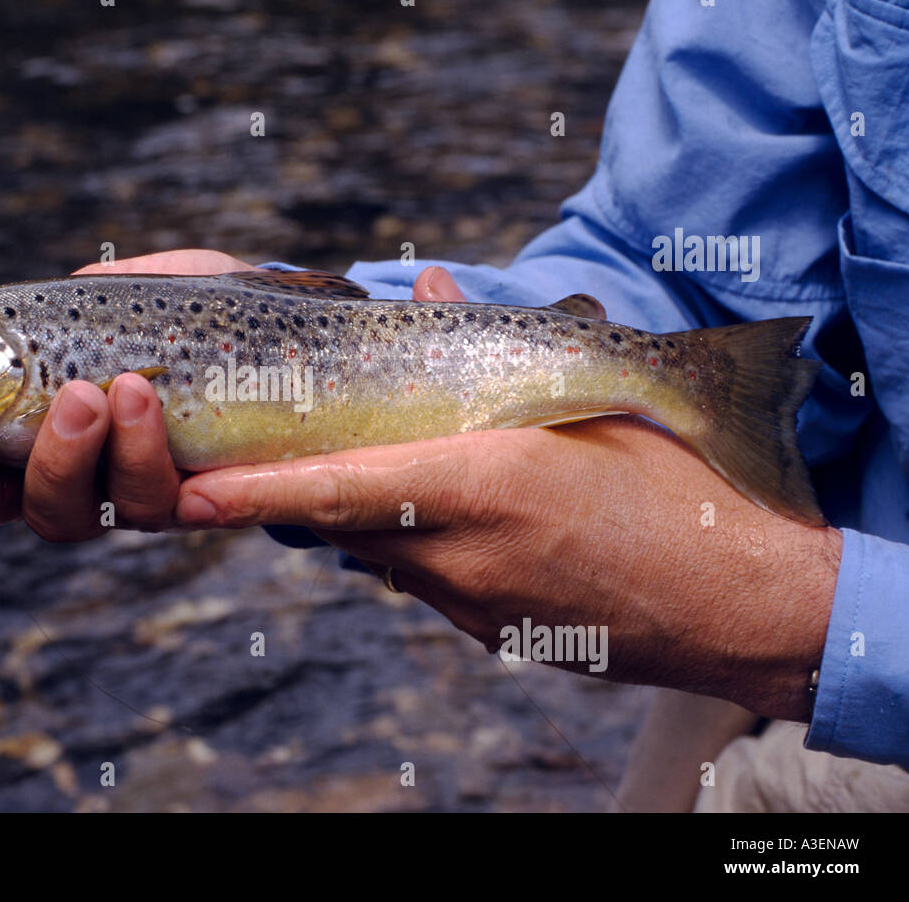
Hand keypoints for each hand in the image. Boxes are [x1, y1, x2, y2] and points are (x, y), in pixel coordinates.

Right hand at [0, 250, 259, 539]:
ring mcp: (125, 490)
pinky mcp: (190, 503)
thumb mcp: (156, 287)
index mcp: (33, 419)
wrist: (312, 361)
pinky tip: (148, 414)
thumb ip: (100, 289)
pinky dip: (145, 462)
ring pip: (65, 511)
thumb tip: (73, 290)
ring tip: (95, 392)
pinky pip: (158, 505)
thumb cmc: (216, 318)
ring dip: (65, 455)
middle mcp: (69, 467)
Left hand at [172, 266, 841, 720]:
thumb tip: (425, 289)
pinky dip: (409, 545)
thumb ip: (493, 346)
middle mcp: (460, 557)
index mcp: (483, 488)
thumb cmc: (672, 493)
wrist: (732, 607)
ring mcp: (468, 606)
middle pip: (340, 524)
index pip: (340, 491)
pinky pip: (417, 582)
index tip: (191, 493)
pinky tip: (443, 515)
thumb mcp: (589, 404)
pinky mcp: (484, 633)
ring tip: (377, 468)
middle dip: (297, 492)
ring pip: (374, 554)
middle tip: (262, 456)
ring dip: (359, 514)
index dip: (255, 493)